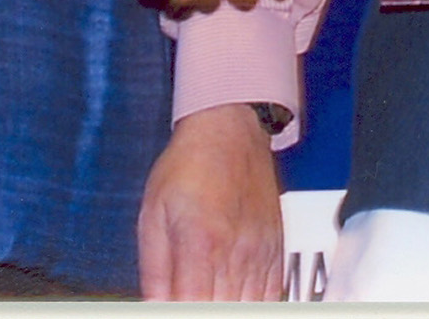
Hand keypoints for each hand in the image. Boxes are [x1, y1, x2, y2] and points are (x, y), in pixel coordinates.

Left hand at [139, 105, 285, 301]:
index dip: (182, 314)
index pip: (192, 308)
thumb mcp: (152, 213)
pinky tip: (236, 300)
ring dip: (227, 307)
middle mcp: (236, 250)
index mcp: (201, 242)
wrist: (229, 128)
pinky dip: (254, 304)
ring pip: (249, 307)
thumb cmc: (188, 164)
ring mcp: (261, 251)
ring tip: (208, 298)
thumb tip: (153, 307)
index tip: (173, 308)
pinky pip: (272, 294)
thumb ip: (153, 270)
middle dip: (202, 310)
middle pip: (222, 312)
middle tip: (188, 298)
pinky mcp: (276, 248)